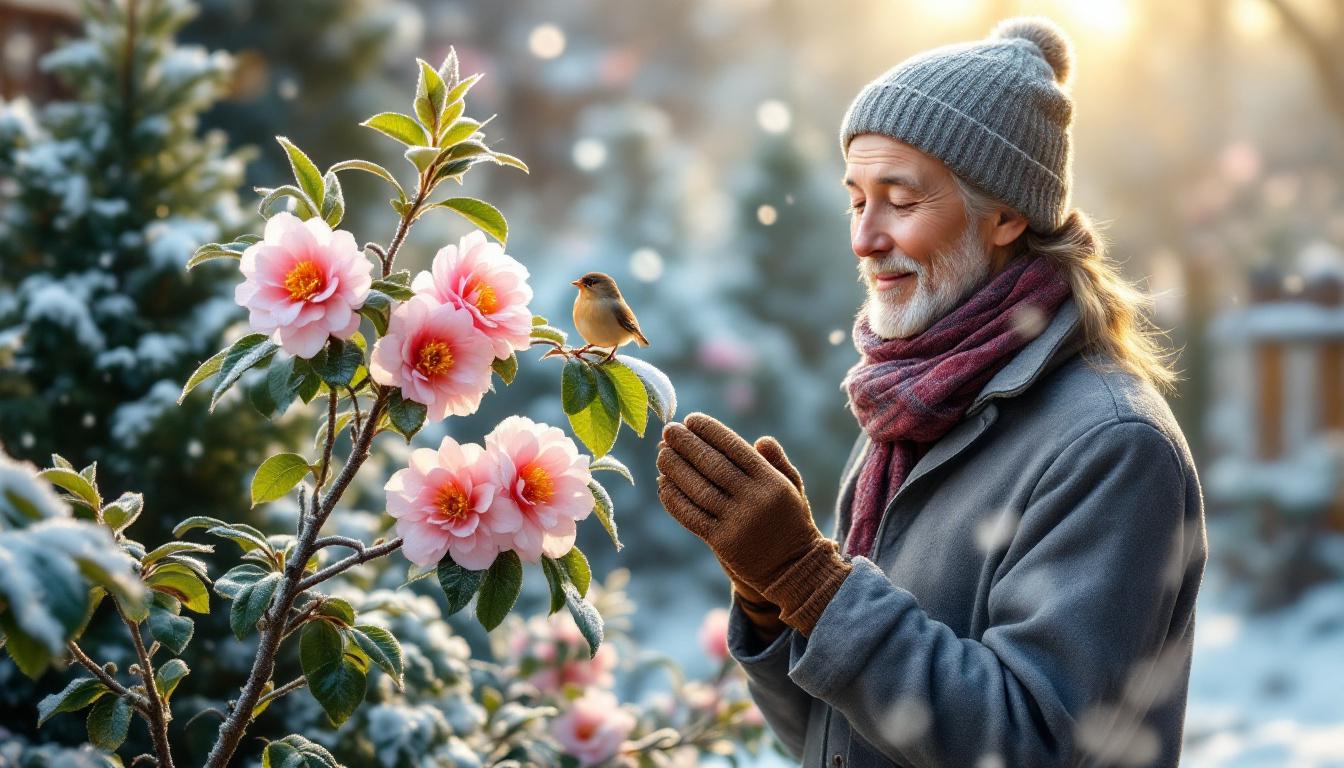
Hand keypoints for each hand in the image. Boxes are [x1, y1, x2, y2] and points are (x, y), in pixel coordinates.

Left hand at [656, 412, 850, 634]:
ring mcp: (737, 522)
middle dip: (687, 444)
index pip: (735, 448)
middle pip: (712, 465)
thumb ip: (777, 463)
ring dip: (675, 469)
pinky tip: (663, 484)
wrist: (795, 569)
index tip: (691, 419)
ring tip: (661, 454)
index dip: (710, 431)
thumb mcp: (792, 489)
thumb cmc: (791, 522)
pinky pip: (692, 516)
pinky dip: (674, 499)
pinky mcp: (723, 542)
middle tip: (669, 430)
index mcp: (771, 481)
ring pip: (698, 489)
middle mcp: (754, 499)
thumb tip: (760, 439)